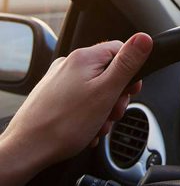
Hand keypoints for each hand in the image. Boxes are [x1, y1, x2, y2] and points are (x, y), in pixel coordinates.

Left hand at [0, 33, 151, 185]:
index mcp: (84, 58)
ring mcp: (59, 80)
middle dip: (117, 95)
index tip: (132, 90)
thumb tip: (144, 38)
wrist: (27, 149)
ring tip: (99, 125)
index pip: (120, 50)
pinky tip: (88, 128)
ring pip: (96, 88)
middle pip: (108, 71)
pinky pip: (81, 100)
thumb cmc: (64, 124)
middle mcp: (69, 64)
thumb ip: (127, 64)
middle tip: (113, 112)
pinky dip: (90, 113)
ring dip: (104, 108)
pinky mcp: (53, 96)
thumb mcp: (107, 91)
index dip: (131, 70)